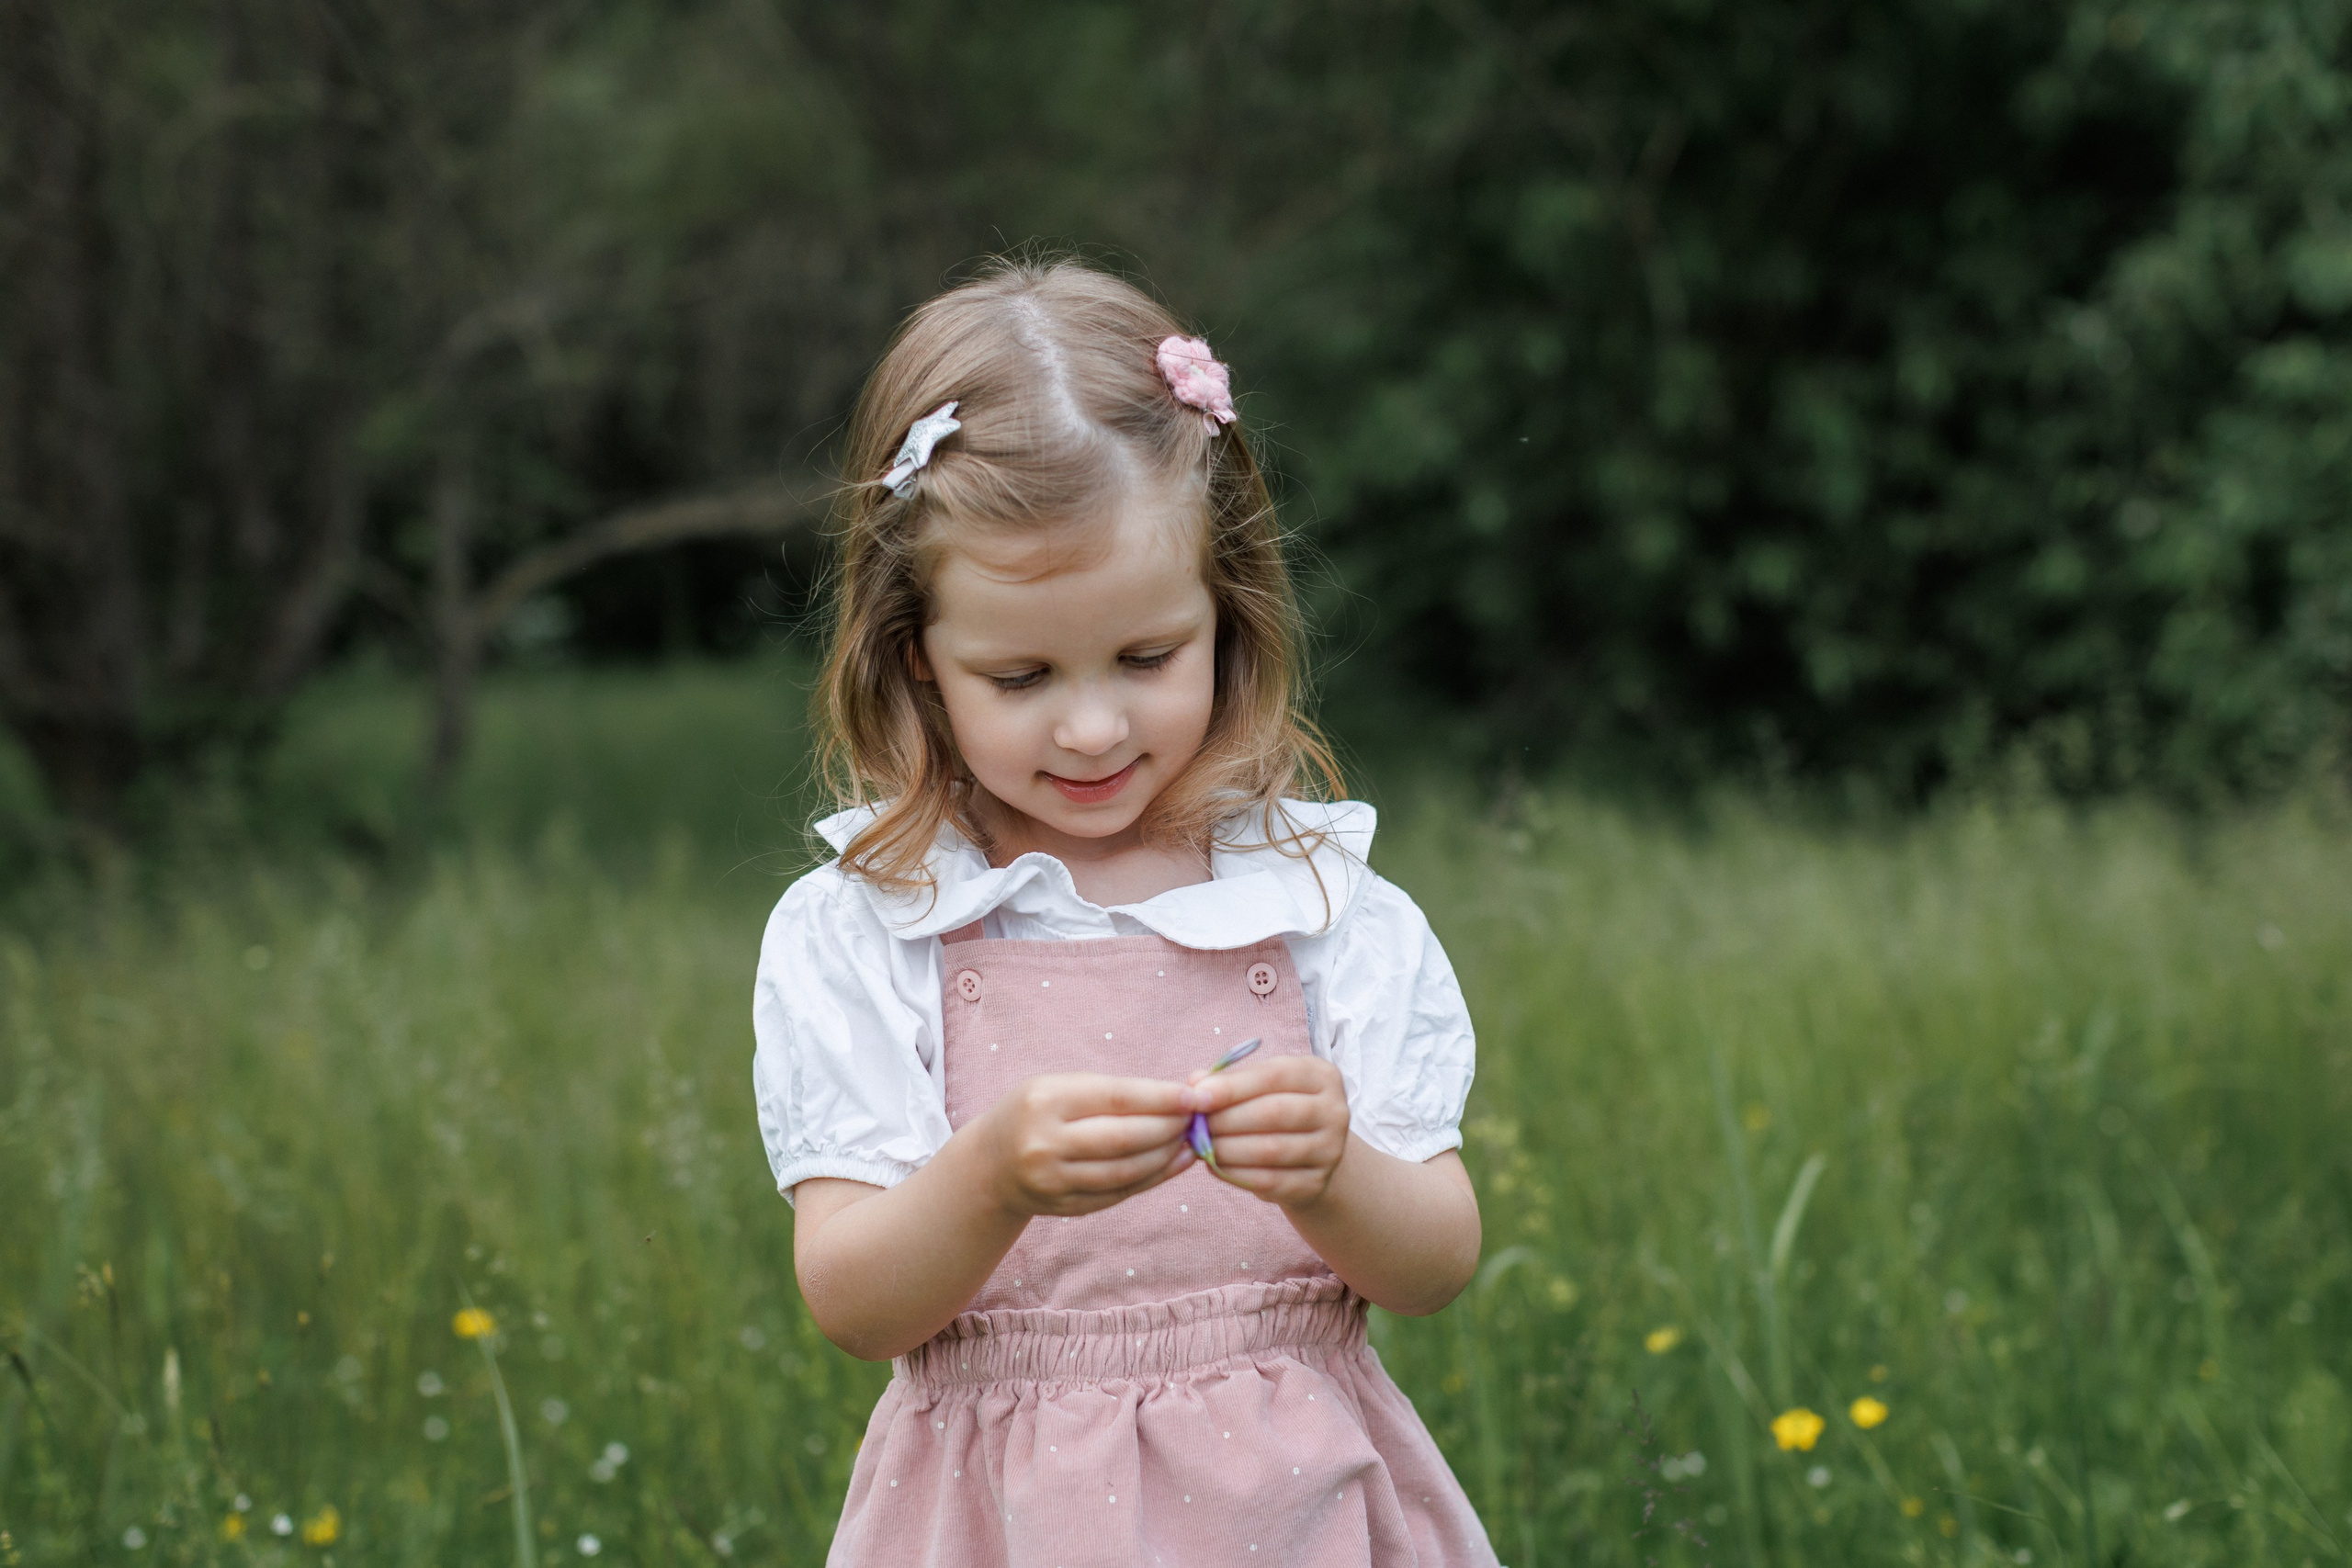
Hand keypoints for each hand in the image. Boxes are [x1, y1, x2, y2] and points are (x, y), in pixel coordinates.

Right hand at [982, 1072, 1194, 1217]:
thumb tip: (1179, 1095)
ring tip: (1191, 1140)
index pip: (1116, 1098)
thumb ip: (1114, 1092)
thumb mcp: (1060, 1087)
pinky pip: (1119, 1194)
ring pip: (1126, 1171)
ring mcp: (1053, 1181)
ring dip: (1167, 1155)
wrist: (990, 1164)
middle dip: (1170, 1127)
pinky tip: (1175, 1163)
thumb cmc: (1036, 1113)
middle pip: (1125, 1138)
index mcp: (1046, 1100)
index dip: (1161, 1098)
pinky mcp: (1064, 1208)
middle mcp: (1045, 1143)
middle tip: (1198, 1117)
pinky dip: (1153, 1178)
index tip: (1194, 1096)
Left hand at [1180, 1055, 1349, 1207]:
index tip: (1197, 1095)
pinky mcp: (1316, 1183)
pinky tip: (1215, 1166)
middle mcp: (1335, 1111)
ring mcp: (1330, 1150)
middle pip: (1274, 1112)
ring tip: (1202, 1145)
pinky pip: (1269, 1180)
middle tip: (1196, 1123)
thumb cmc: (1278, 1111)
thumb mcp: (1260, 1087)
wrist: (1310, 1157)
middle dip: (1227, 1118)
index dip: (1233, 1086)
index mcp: (1322, 1076)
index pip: (1275, 1075)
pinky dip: (1235, 1173)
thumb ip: (1230, 1081)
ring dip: (1227, 1148)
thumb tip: (1195, 1082)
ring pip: (1271, 1149)